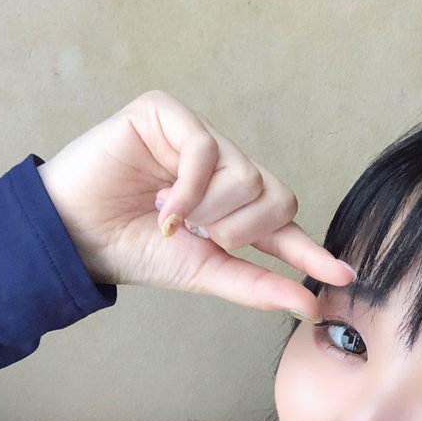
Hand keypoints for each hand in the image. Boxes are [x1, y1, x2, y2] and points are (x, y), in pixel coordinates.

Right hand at [37, 90, 353, 316]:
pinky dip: (189, 189)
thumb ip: (255, 286)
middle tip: (207, 239)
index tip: (345, 278)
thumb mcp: (203, 273)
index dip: (312, 253)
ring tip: (172, 218)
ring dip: (211, 211)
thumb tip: (310, 305)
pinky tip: (163, 203)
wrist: (76, 236)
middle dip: (246, 230)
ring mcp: (197, 139)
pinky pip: (205, 150)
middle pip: (275, 195)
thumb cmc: (134, 249)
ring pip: (245, 174)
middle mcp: (221, 171)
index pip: (284, 230)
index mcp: (232, 211)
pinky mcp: (168, 116)